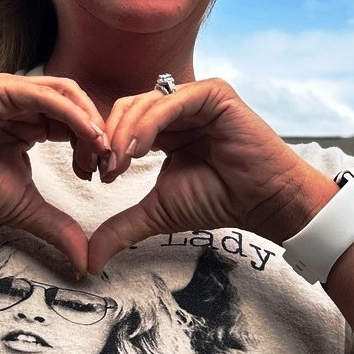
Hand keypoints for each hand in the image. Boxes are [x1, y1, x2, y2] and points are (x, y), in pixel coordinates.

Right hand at [0, 74, 108, 273]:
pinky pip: (45, 95)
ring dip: (89, 119)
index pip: (77, 123)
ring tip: (101, 147)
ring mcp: (14, 94)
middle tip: (108, 161)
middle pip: (77, 106)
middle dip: (98, 131)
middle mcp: (27, 104)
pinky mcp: (2, 90)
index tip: (104, 173)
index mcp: (34, 124)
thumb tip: (86, 261)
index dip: (95, 144)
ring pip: (66, 94)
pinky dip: (71, 112)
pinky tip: (87, 133)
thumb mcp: (26, 207)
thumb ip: (58, 226)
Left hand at [88, 78, 335, 272]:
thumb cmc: (218, 200)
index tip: (94, 175)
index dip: (103, 145)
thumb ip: (123, 225)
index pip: (122, 122)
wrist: (263, 202)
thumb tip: (90, 260)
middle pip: (127, 108)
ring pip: (144, 104)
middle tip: (103, 170)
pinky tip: (136, 150)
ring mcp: (195, 97)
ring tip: (117, 165)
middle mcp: (177, 107)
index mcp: (165, 126)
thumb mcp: (158, 210)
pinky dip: (147, 124)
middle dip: (108, 139)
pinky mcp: (212, 93)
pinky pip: (170, 102)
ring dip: (123, 134)